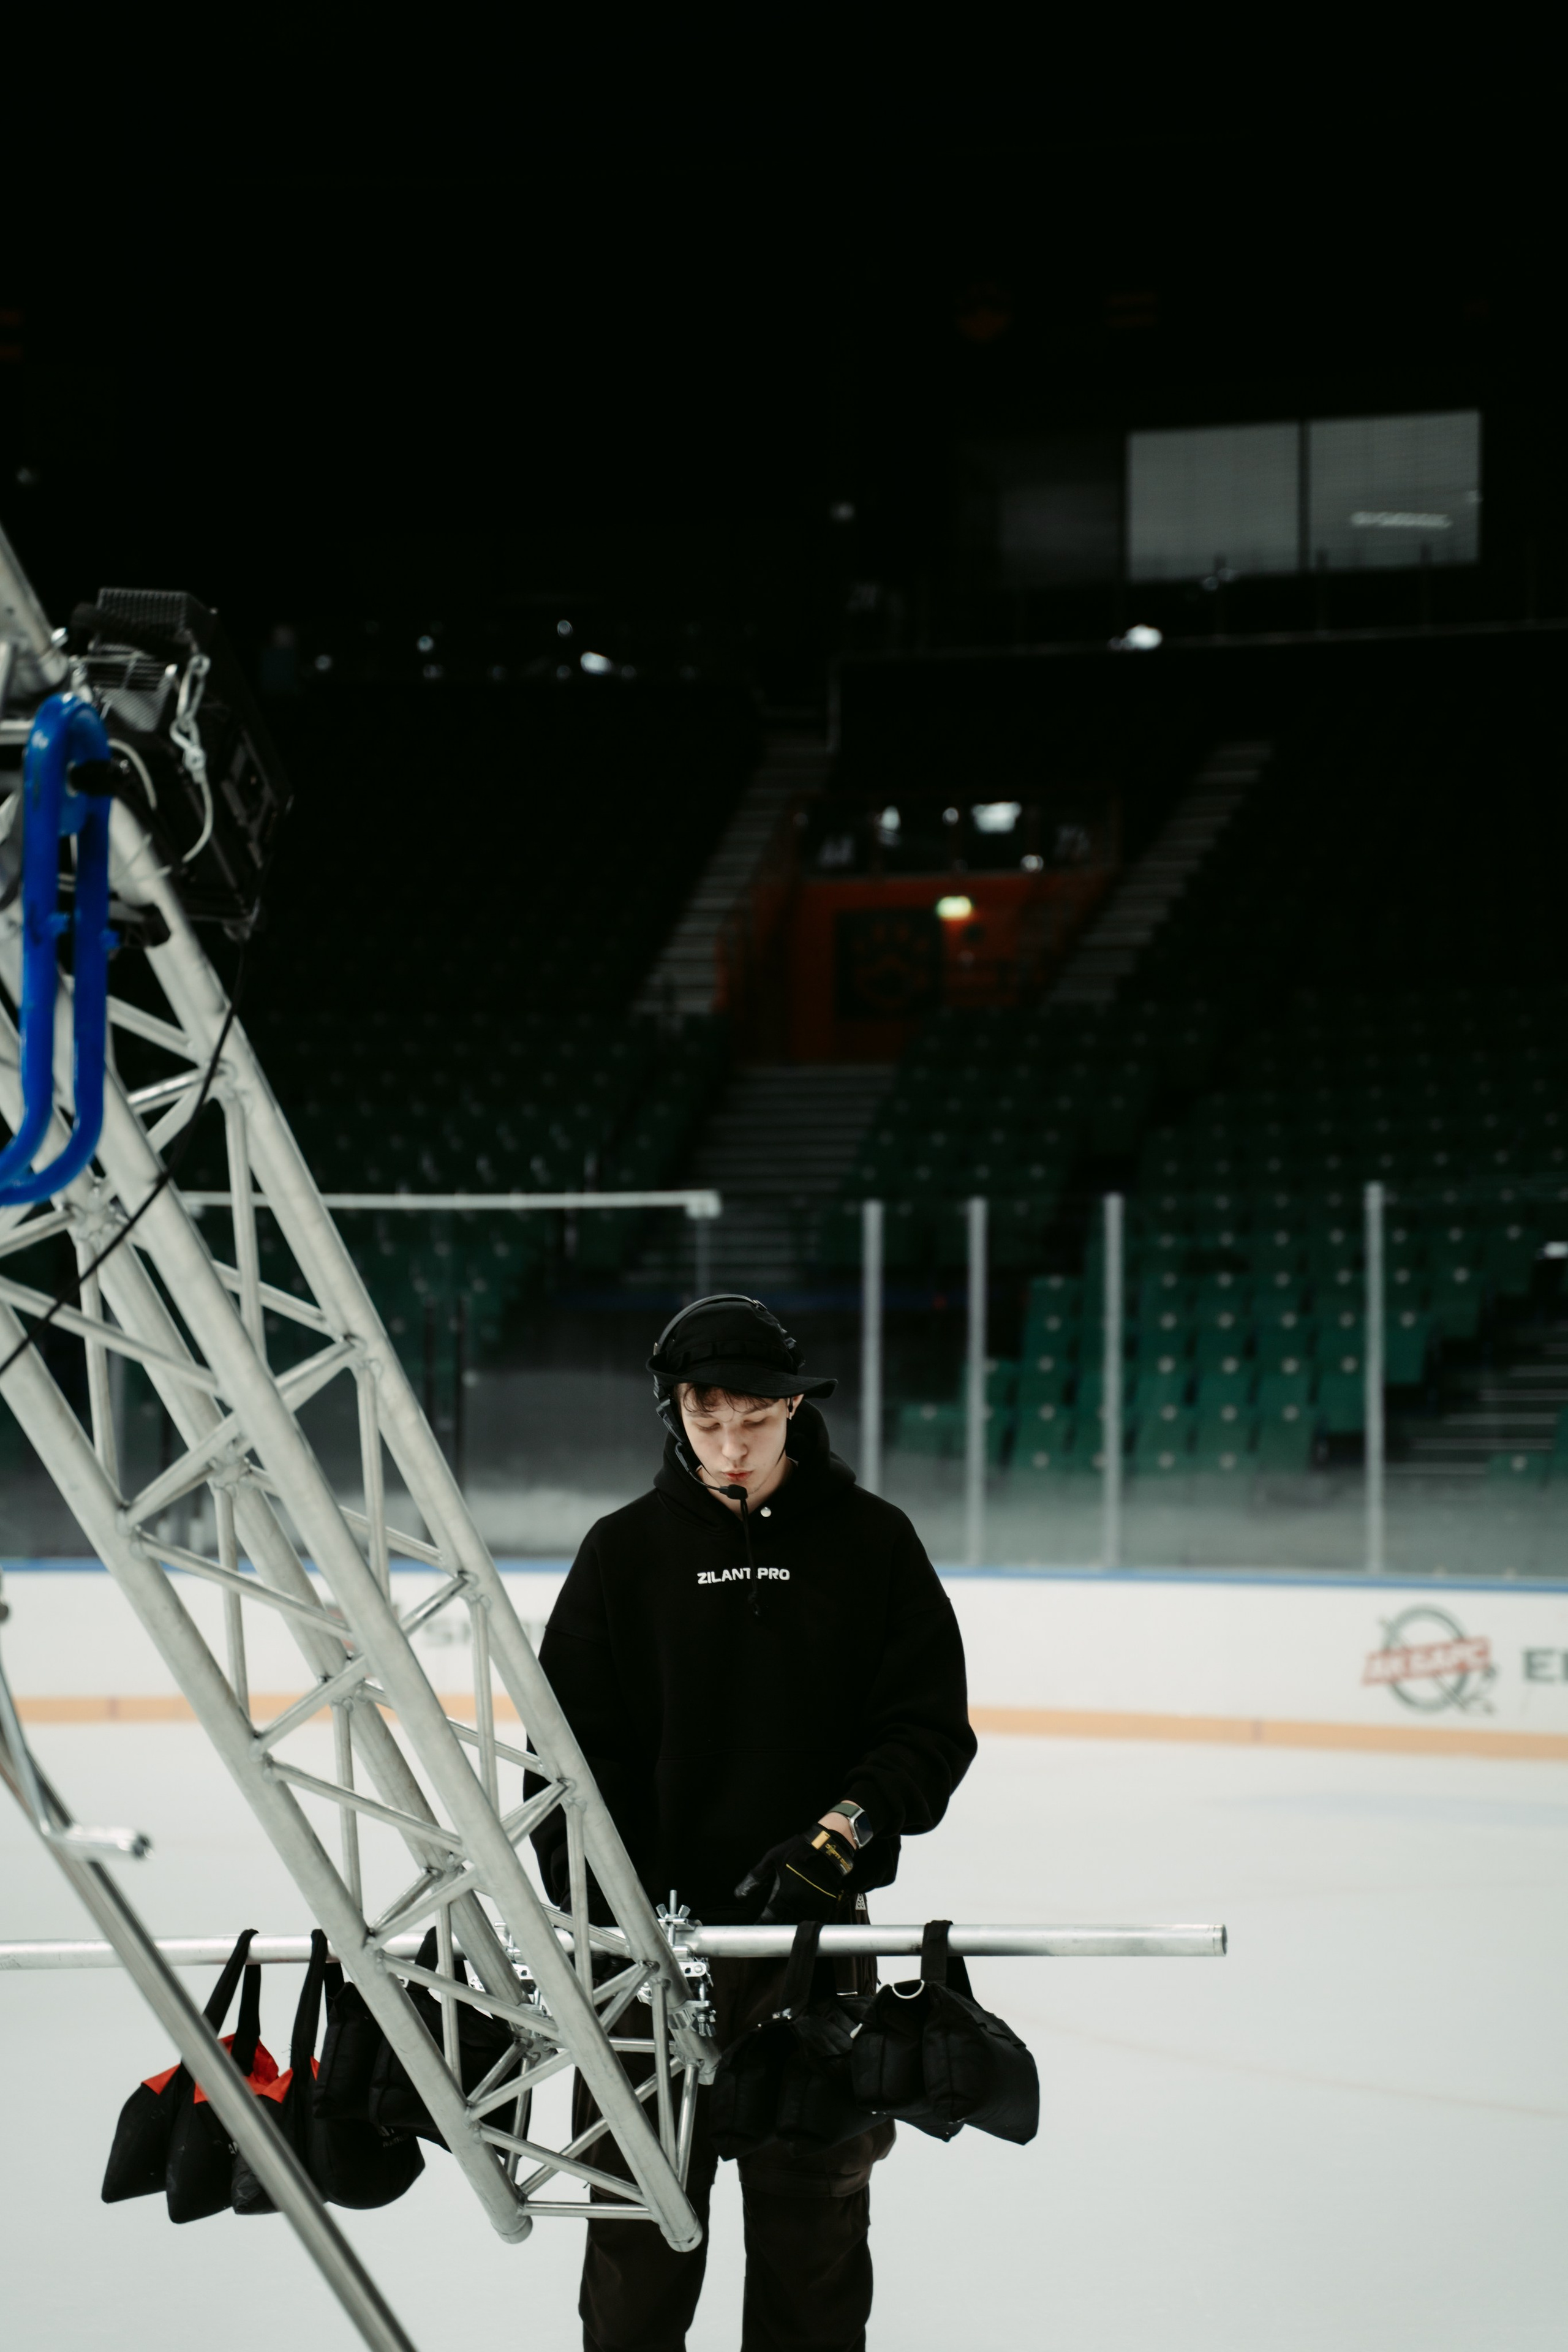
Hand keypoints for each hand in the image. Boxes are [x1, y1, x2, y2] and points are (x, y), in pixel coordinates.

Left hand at [735, 1825, 856, 1922]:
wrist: (829, 1848)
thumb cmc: (798, 1851)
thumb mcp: (773, 1859)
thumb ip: (756, 1877)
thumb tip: (739, 1895)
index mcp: (785, 1895)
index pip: (770, 1917)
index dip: (762, 1924)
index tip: (756, 1928)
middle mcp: (800, 1905)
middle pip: (785, 1925)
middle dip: (776, 1929)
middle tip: (768, 1934)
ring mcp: (814, 1908)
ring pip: (800, 1926)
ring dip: (791, 1931)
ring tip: (783, 1934)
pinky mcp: (826, 1907)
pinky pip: (815, 1923)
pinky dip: (807, 1926)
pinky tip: (801, 1928)